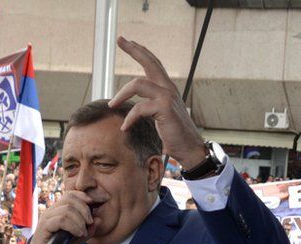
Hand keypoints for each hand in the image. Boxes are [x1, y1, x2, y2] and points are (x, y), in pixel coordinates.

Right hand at [17, 190, 93, 243]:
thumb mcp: (76, 240)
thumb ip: (87, 231)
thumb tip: (99, 220)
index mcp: (58, 211)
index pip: (72, 195)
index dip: (85, 196)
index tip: (99, 203)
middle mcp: (51, 211)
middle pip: (70, 198)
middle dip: (85, 209)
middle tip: (90, 222)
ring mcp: (47, 218)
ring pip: (68, 208)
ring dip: (80, 220)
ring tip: (83, 231)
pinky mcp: (44, 227)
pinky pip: (62, 220)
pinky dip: (74, 226)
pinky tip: (78, 234)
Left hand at [108, 38, 204, 167]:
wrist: (188, 147)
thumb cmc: (171, 133)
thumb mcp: (157, 115)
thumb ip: (147, 105)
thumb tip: (130, 105)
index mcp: (165, 88)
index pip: (153, 63)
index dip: (140, 51)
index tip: (127, 41)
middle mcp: (167, 88)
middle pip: (150, 62)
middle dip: (134, 50)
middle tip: (120, 39)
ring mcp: (167, 97)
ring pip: (138, 84)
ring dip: (121, 94)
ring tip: (112, 104)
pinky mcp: (165, 109)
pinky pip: (140, 108)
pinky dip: (130, 118)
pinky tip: (125, 127)